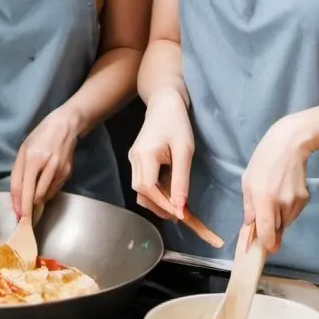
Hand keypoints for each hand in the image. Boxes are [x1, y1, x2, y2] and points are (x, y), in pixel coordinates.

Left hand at [10, 106, 81, 220]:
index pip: (24, 188)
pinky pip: (54, 190)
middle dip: (29, 210)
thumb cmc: (40, 137)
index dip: (20, 205)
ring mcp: (60, 171)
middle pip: (36, 196)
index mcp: (33, 159)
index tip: (17, 218)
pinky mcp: (68, 174)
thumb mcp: (23, 150)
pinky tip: (41, 193)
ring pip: (46, 196)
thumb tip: (17, 198)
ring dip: (37, 204)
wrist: (65, 126)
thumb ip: (18, 173)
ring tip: (31, 208)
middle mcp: (48, 166)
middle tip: (23, 220)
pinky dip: (46, 195)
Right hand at [128, 86, 192, 221]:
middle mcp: (134, 158)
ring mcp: (133, 158)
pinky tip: (170, 193)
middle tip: (181, 215)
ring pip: (140, 190)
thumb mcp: (184, 151)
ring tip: (177, 206)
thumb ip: (181, 180)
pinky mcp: (137, 159)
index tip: (181, 215)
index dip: (163, 204)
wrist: (165, 102)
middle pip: (141, 193)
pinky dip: (155, 192)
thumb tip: (180, 207)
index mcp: (144, 155)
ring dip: (157, 201)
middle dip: (160, 207)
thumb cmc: (177, 123)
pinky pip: (142, 182)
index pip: (148, 188)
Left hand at [241, 116, 311, 253]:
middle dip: (269, 232)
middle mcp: (281, 204)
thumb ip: (248, 206)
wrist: (289, 145)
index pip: (267, 233)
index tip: (262, 248)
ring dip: (277, 221)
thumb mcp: (247, 181)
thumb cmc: (263, 161)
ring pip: (285, 224)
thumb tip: (250, 226)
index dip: (265, 245)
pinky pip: (292, 215)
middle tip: (262, 222)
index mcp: (264, 199)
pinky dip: (286, 212)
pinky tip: (282, 195)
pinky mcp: (304, 200)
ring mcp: (295, 203)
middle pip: (277, 231)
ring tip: (272, 201)